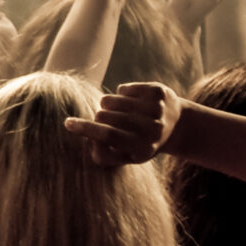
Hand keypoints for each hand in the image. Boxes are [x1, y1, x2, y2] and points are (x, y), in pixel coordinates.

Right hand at [62, 81, 182, 166]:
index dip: (85, 129)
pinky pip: (121, 89)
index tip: (68, 123)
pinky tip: (133, 103)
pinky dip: (121, 95)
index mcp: (143, 148)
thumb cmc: (142, 143)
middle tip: (108, 122)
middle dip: (99, 118)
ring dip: (108, 106)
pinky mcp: (157, 91)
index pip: (108, 135)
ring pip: (109, 100)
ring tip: (119, 113)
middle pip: (105, 116)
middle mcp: (152, 128)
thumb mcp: (127, 156)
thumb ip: (105, 155)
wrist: (177, 125)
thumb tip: (89, 143)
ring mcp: (157, 108)